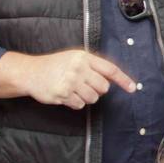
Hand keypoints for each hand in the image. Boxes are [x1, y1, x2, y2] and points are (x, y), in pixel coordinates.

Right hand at [16, 49, 135, 109]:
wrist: (30, 72)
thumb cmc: (56, 65)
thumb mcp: (75, 58)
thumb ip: (93, 66)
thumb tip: (113, 79)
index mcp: (84, 57)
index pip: (110, 69)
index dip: (123, 79)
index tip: (132, 88)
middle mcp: (78, 68)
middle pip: (103, 87)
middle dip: (97, 89)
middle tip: (84, 85)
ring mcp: (70, 81)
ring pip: (93, 98)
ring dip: (86, 97)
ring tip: (74, 89)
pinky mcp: (62, 94)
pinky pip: (80, 105)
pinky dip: (75, 103)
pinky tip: (66, 95)